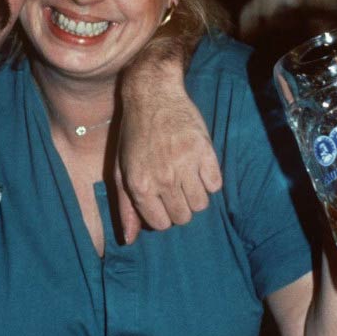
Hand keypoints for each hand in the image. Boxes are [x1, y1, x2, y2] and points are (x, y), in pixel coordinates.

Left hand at [115, 62, 221, 242]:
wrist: (153, 95)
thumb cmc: (133, 133)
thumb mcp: (121, 170)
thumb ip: (125, 206)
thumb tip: (130, 239)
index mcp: (140, 185)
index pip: (161, 224)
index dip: (162, 215)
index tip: (162, 200)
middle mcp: (163, 179)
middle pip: (183, 217)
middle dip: (179, 207)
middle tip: (175, 187)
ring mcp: (186, 165)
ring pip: (202, 204)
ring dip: (195, 195)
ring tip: (187, 177)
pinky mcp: (205, 152)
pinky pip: (216, 185)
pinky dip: (210, 180)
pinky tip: (198, 167)